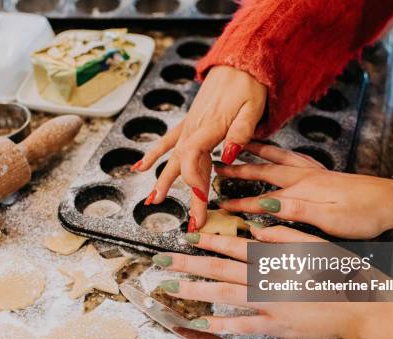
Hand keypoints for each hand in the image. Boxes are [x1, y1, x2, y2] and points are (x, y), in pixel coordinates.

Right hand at [132, 66, 266, 228]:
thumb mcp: (253, 109)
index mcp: (210, 127)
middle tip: (191, 222)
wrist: (240, 62)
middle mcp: (195, 128)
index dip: (196, 182)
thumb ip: (240, 133)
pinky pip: (167, 141)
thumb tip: (226, 156)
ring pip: (173, 158)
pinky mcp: (189, 123)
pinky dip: (152, 154)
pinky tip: (139, 168)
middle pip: (185, 166)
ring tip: (153, 201)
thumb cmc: (250, 86)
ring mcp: (189, 126)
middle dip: (187, 195)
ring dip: (163, 180)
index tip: (201, 201)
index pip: (194, 159)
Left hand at [153, 229, 381, 338]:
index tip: (186, 237)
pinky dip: (219, 322)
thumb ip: (281, 235)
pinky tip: (198, 321)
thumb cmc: (341, 271)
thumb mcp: (313, 243)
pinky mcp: (275, 326)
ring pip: (222, 294)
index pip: (232, 246)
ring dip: (193, 289)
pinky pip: (241, 325)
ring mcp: (268, 303)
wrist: (363, 305)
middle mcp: (265, 278)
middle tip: (161, 261)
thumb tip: (254, 229)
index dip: (206, 241)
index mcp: (274, 257)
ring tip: (169, 285)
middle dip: (187, 264)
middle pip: (218, 268)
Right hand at [215, 143, 392, 238]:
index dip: (239, 202)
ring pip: (279, 157)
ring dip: (258, 152)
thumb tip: (264, 205)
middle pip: (265, 170)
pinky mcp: (324, 172)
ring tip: (242, 144)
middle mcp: (305, 176)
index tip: (219, 204)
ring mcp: (315, 172)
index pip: (262, 197)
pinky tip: (278, 151)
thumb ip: (295, 210)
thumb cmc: (365, 215)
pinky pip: (295, 156)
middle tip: (218, 165)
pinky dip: (280, 150)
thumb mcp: (330, 219)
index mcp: (303, 190)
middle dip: (239, 168)